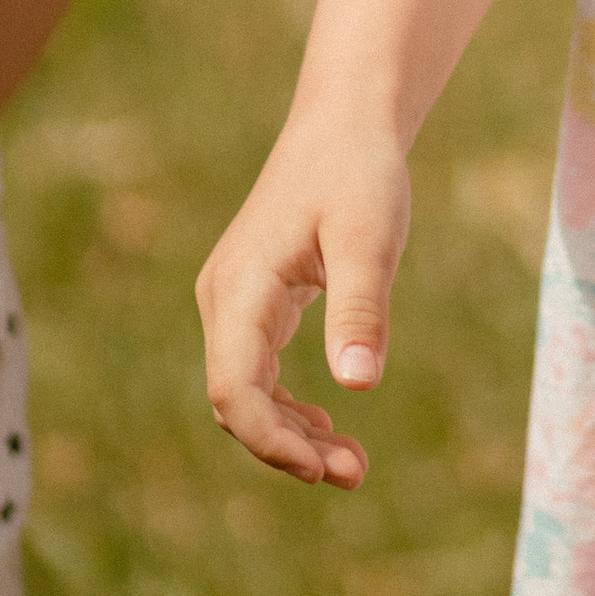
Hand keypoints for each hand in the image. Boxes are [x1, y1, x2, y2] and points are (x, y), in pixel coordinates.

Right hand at [195, 109, 410, 488]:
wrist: (344, 123)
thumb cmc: (358, 173)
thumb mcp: (368, 239)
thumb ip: (360, 308)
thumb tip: (358, 385)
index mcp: (241, 288)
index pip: (234, 389)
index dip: (272, 441)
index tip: (324, 469)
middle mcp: (225, 299)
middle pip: (237, 400)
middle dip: (288, 447)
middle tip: (355, 473)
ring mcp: (236, 301)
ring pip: (246, 390)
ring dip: (290, 433)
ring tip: (350, 463)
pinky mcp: (255, 300)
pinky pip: (257, 371)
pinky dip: (288, 406)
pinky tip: (327, 426)